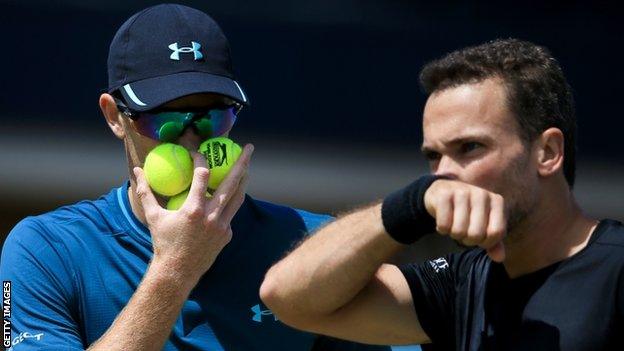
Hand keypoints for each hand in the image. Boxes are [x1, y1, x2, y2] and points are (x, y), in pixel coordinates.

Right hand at [133, 144, 253, 284]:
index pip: (202, 175)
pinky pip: (230, 214)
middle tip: (249, 147)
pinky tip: (229, 194)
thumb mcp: (152, 216)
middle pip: (232, 182)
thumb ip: (145, 191)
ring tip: (247, 167)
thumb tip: (137, 170)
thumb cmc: (162, 242)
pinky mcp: (227, 235)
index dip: (200, 160)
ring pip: (238, 197)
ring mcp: (222, 226)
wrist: (177, 272)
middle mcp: (212, 216)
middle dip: (242, 162)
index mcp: (194, 209)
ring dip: (244, 180)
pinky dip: (230, 202)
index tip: (197, 153)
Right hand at [424, 179, 506, 261]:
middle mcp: (482, 194)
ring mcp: (462, 192)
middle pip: (476, 234)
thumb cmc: (467, 211)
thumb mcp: (484, 224)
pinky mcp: (444, 195)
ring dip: (453, 234)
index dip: (485, 243)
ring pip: (459, 230)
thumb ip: (493, 241)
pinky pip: (444, 225)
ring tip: (453, 225)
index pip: (496, 233)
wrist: (443, 191)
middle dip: (467, 240)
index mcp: (497, 201)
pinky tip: (443, 221)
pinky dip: (441, 229)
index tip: (479, 239)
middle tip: (463, 232)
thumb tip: (499, 258)